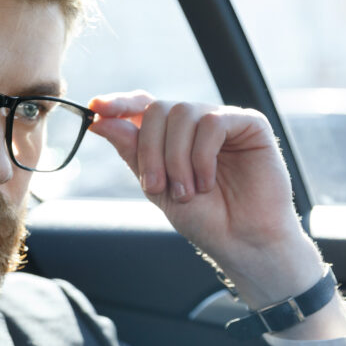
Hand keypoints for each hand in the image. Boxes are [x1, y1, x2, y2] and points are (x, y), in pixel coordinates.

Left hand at [87, 91, 326, 311]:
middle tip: (156, 188)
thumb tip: (100, 121)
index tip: (95, 109)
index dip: (119, 104)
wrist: (241, 242)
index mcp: (171, 136)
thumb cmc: (204, 218)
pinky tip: (207, 182)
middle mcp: (195, 123)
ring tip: (186, 192)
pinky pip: (212, 122)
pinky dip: (202, 155)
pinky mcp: (249, 124)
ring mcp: (222, 121)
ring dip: (175, 158)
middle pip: (157, 109)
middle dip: (149, 149)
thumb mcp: (156, 186)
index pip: (141, 106)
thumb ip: (132, 151)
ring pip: (181, 113)